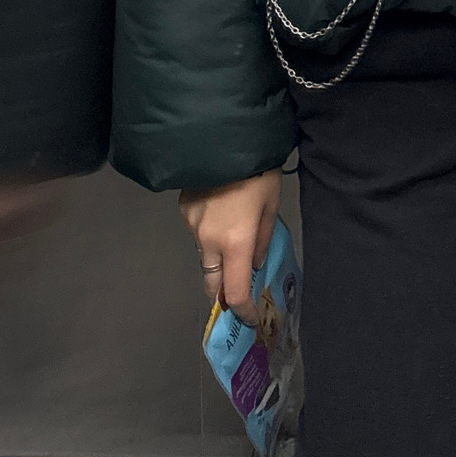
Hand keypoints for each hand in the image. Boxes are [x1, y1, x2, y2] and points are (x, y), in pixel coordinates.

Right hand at [179, 169, 280, 317]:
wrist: (228, 137)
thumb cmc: (260, 171)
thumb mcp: (272, 205)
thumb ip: (264, 239)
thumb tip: (254, 264)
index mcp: (236, 242)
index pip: (235, 292)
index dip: (242, 311)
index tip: (249, 319)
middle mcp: (209, 241)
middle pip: (211, 282)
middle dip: (223, 293)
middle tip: (235, 295)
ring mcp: (192, 226)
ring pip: (203, 255)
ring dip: (217, 257)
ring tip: (232, 239)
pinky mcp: (183, 210)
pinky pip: (196, 230)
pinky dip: (207, 230)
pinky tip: (219, 210)